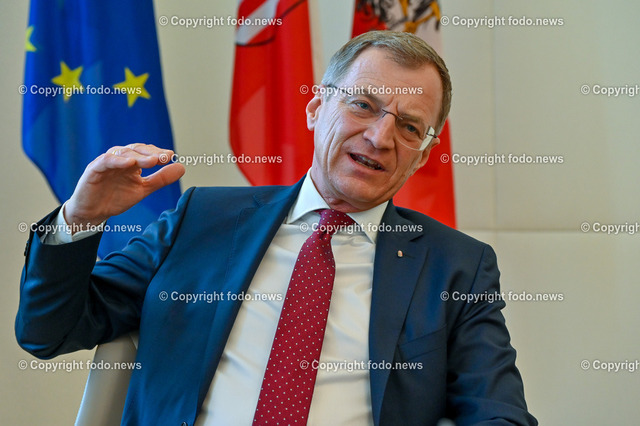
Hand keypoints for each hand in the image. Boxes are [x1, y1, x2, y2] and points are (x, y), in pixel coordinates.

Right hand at [64, 143, 184, 230]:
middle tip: (165, 157)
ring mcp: (107, 163)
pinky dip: (118, 160)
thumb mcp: (143, 189)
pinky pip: (106, 161)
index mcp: (132, 163)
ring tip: (152, 160)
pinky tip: (129, 163)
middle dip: (151, 153)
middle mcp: (120, 159)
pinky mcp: (94, 169)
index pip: (146, 152)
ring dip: (138, 156)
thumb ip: (160, 179)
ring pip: (123, 153)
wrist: (93, 213)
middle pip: (136, 150)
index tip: (171, 156)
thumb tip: (181, 167)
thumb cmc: (116, 198)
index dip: (158, 153)